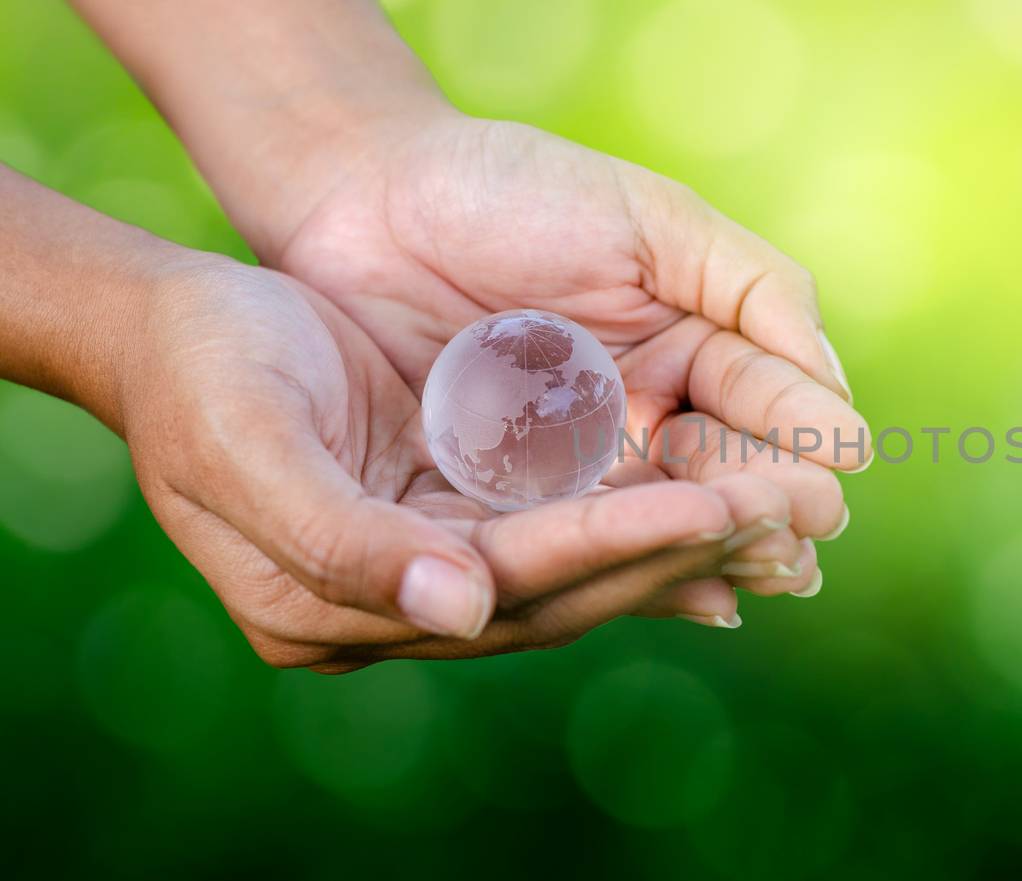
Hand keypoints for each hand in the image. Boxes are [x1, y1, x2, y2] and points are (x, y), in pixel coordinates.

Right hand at [123, 257, 815, 670]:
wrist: (172, 327)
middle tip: (790, 511)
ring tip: (788, 506)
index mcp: (343, 608)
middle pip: (570, 586)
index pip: (510, 584)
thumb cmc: (199, 377)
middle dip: (682, 547)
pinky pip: (577, 521)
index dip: (611, 545)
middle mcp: (409, 601)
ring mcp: (442, 559)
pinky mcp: (466, 513)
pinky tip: (727, 500)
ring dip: (689, 533)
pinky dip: (652, 510)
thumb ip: (344, 544)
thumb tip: (461, 613)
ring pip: (590, 559)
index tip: (711, 509)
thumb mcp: (246, 452)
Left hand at [263, 113, 865, 567]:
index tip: (843, 458)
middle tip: (810, 528)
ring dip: (714, 546)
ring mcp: (580, 465)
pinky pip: (575, 542)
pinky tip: (689, 594)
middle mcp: (647, 416)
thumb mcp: (651, 219)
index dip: (800, 426)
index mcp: (691, 345)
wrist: (366, 199)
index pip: (763, 396)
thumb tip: (834, 382)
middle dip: (768, 496)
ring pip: (658, 516)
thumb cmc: (512, 190)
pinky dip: (629, 567)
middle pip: (722, 470)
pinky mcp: (510, 503)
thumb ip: (752, 286)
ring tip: (766, 572)